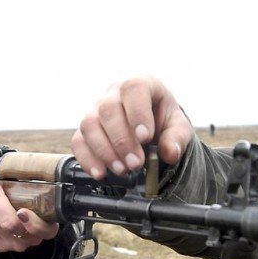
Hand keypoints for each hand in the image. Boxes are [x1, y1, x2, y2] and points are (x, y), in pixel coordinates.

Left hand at [0, 180, 59, 251]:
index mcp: (46, 229)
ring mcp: (14, 244)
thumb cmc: (38, 205)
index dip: (30, 221)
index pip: (40, 228)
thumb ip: (38, 187)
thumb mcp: (44, 195)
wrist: (32, 220)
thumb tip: (24, 167)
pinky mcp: (0, 244)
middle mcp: (30, 239)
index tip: (22, 210)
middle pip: (9, 224)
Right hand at [71, 75, 192, 179]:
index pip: (134, 89)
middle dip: (122, 141)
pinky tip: (101, 173)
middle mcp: (114, 94)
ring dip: (105, 151)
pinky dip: (88, 159)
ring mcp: (97, 110)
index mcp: (141, 85)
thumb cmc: (164, 122)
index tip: (145, 138)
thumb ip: (177, 138)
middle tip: (136, 164)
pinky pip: (79, 141)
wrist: (151, 131)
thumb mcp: (178, 127)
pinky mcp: (86, 130)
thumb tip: (170, 153)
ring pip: (90, 124)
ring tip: (122, 170)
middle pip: (108, 110)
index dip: (137, 113)